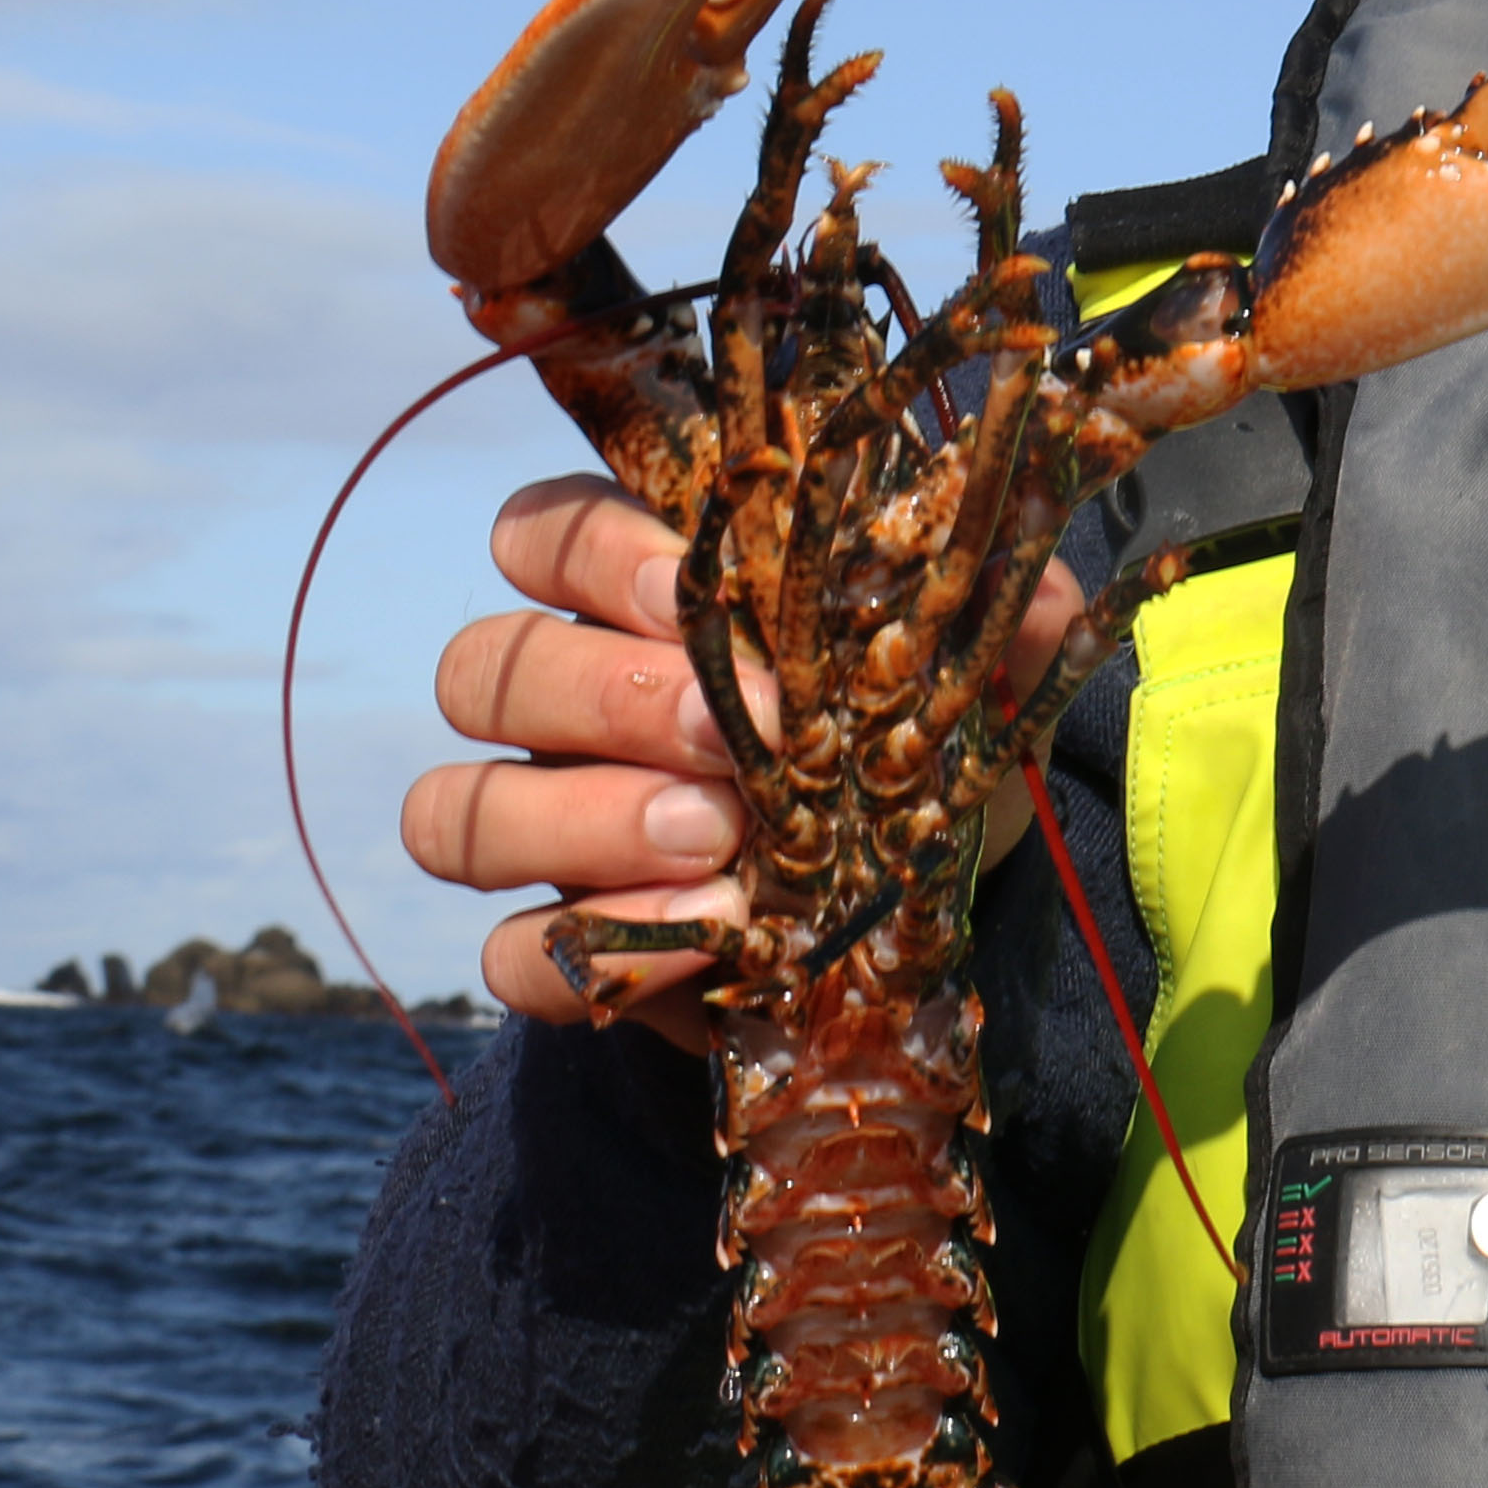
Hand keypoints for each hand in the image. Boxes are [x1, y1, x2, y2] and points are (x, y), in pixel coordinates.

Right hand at [406, 472, 1086, 1054]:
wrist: (914, 910)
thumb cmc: (912, 751)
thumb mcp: (967, 677)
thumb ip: (989, 622)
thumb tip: (1029, 590)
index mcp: (638, 598)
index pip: (542, 533)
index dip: (595, 553)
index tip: (694, 591)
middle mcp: (565, 705)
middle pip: (488, 669)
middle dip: (611, 697)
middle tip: (738, 740)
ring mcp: (545, 828)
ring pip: (458, 809)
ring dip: (583, 823)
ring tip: (720, 845)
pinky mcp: (559, 952)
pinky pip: (505, 954)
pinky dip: (595, 949)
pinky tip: (708, 941)